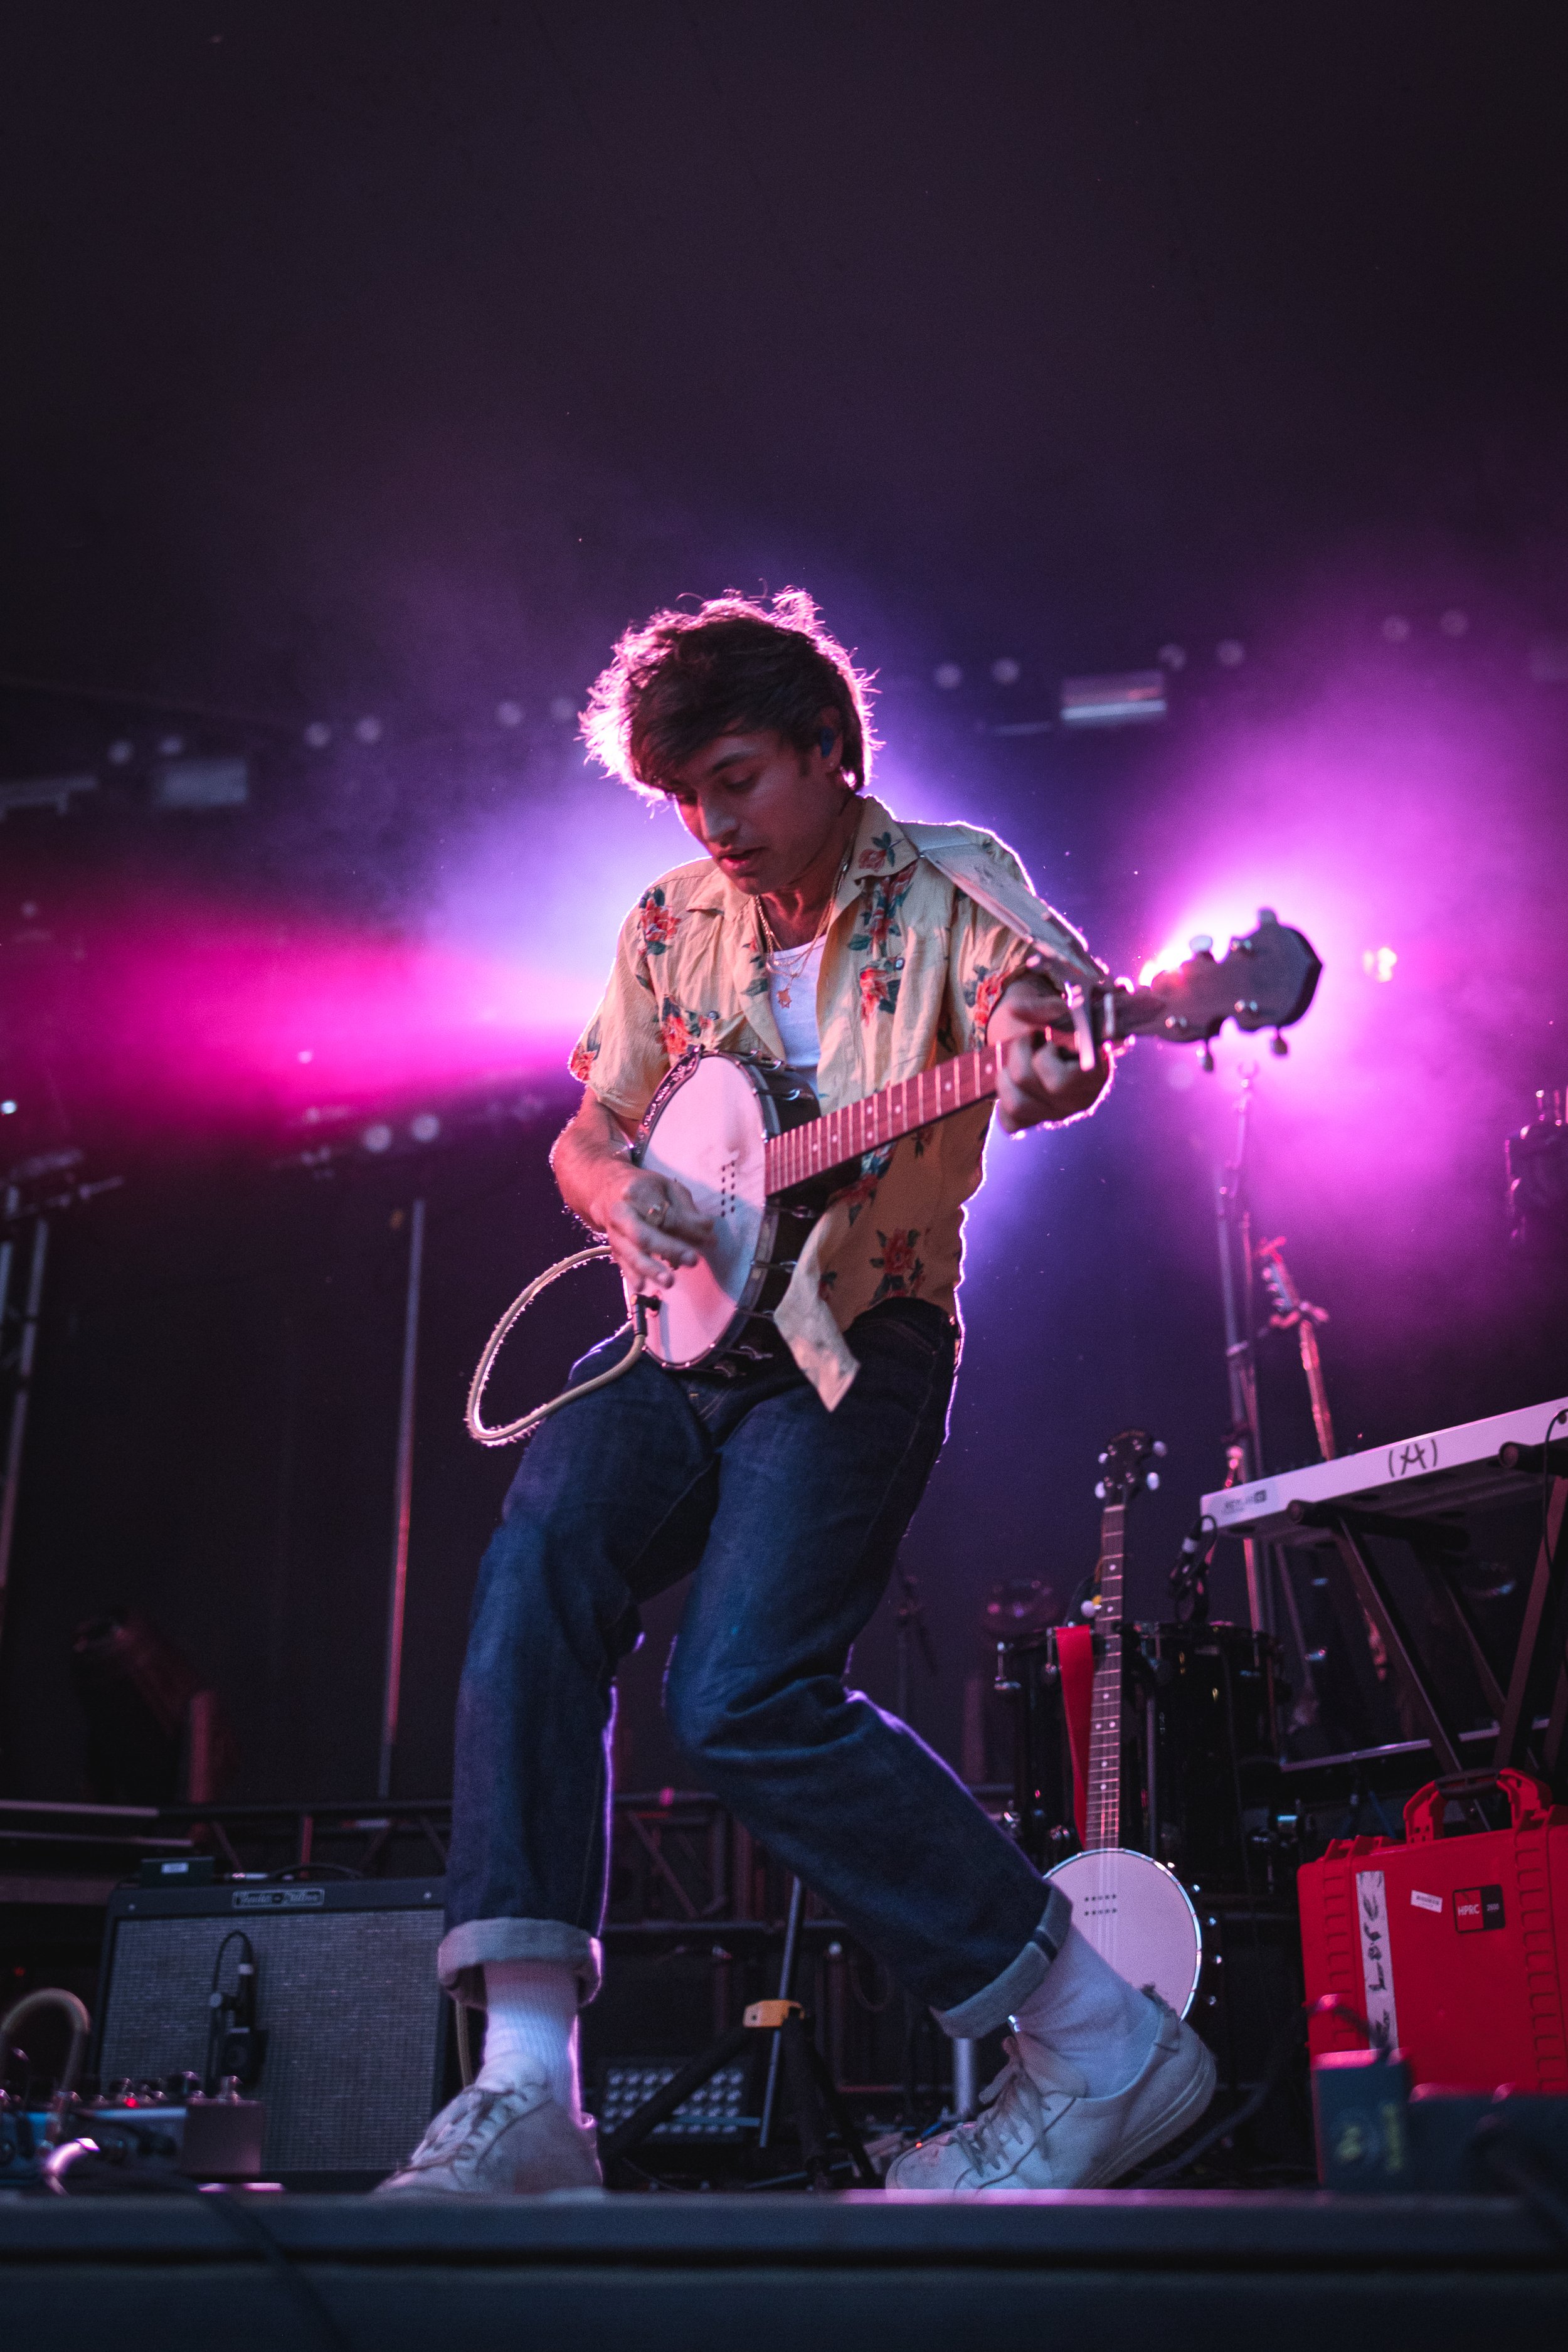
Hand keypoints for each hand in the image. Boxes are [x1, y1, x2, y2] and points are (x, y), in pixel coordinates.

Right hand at [593, 1161, 713, 1291]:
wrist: (606, 1191)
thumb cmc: (645, 1188)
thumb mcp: (668, 1188)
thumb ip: (687, 1209)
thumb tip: (707, 1229)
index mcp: (636, 1192)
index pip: (665, 1215)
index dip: (688, 1229)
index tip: (710, 1239)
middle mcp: (620, 1213)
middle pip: (643, 1235)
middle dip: (669, 1249)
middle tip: (693, 1261)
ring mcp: (614, 1233)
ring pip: (631, 1253)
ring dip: (651, 1269)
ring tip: (670, 1282)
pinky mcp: (613, 1248)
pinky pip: (622, 1263)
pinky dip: (632, 1275)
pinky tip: (642, 1287)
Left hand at [990, 978, 1111, 1131]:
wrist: (1052, 1038)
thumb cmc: (1061, 1025)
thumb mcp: (1060, 1010)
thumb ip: (1042, 1008)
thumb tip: (1014, 1010)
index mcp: (1095, 1074)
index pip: (1058, 1081)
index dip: (1044, 1057)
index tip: (1048, 1042)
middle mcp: (1081, 1100)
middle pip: (1027, 1081)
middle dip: (1019, 1052)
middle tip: (1028, 1040)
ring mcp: (1061, 1115)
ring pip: (1016, 1105)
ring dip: (1007, 1077)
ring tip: (1018, 1062)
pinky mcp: (1040, 1123)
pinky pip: (1011, 1124)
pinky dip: (1004, 1104)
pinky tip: (1015, 1086)